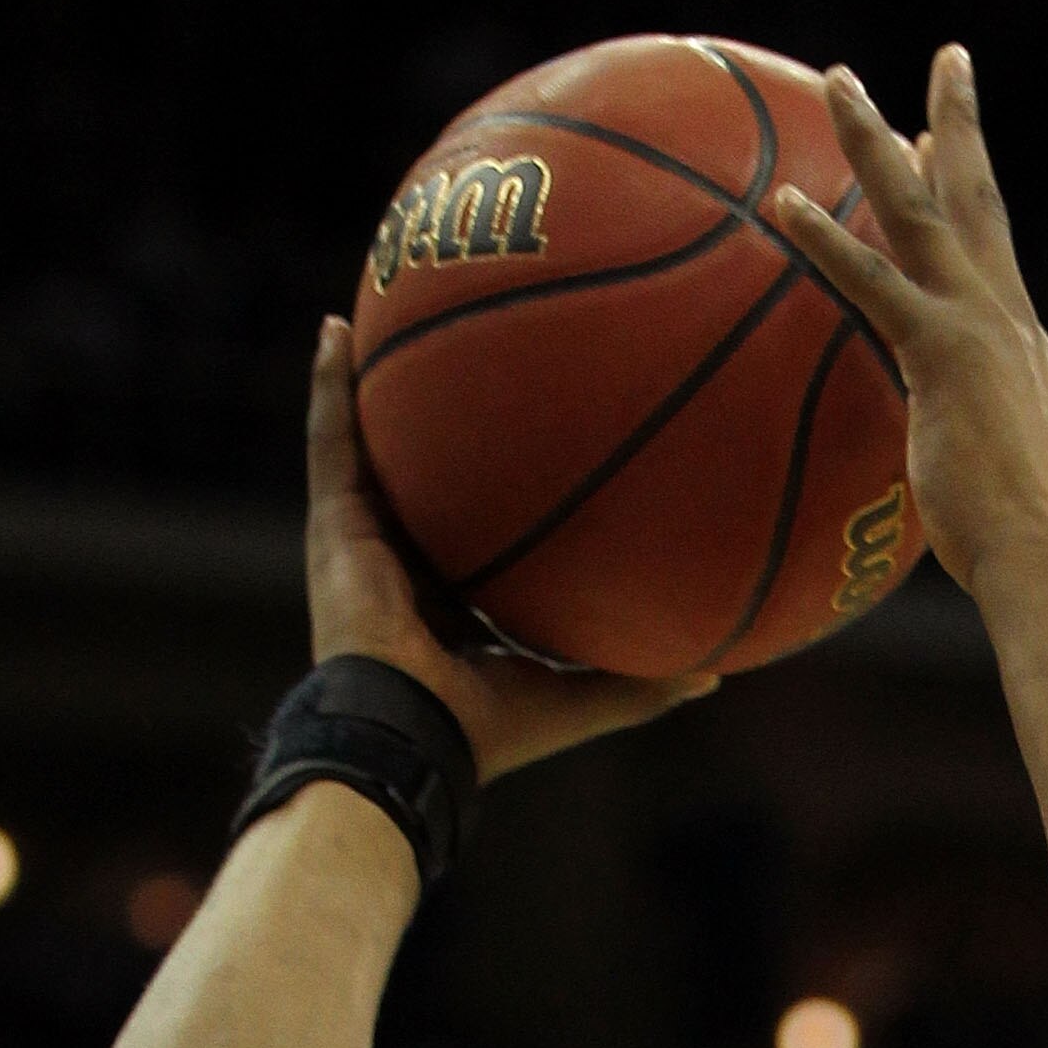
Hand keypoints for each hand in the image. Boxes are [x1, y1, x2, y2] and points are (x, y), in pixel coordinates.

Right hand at [304, 322, 710, 780]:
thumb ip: (640, 683)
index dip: (497, 496)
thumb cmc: (490, 728)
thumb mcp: (580, 698)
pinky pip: (331, 438)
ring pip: (365, 444)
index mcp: (453, 607)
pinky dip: (330, 383)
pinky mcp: (331, 524)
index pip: (476, 535)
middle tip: (465, 357)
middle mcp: (402, 567)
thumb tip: (717, 676)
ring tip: (382, 311)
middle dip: (435, 424)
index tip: (529, 447)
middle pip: (422, 479)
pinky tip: (339, 327)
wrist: (413, 736)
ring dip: (367, 381)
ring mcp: (360, 542)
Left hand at [773, 50, 1047, 602]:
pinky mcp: (942, 354)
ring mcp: (977, 328)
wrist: (1046, 563)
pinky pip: (874, 283)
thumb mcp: (991, 487)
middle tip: (946, 59)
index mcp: (1022, 344)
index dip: (968, 186)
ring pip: (922, 211)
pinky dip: (828, 240)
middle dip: (957, 120)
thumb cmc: (1018, 552)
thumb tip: (932, 480)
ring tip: (840, 79)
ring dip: (879, 139)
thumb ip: (959, 454)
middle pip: (978, 196)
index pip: (991, 247)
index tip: (941, 137)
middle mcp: (1007, 318)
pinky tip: (785, 204)